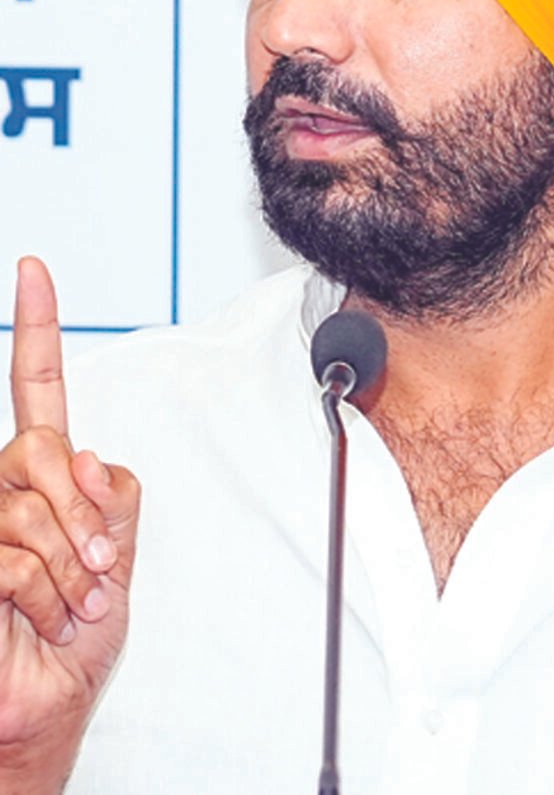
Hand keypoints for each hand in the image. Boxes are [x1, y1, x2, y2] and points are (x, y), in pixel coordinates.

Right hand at [0, 258, 139, 790]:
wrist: (46, 707)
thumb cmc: (79, 636)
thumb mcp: (121, 554)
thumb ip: (112, 496)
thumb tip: (84, 454)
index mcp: (46, 475)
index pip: (38, 388)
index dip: (36, 328)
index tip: (34, 268)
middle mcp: (3, 487)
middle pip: (44, 448)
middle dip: (84, 512)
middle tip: (98, 569)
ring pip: (31, 503)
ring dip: (72, 564)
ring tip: (70, 605)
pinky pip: (15, 552)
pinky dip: (48, 590)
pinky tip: (44, 616)